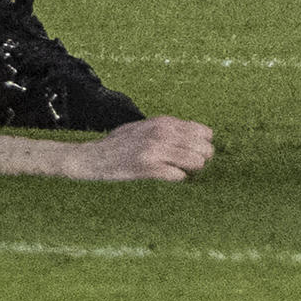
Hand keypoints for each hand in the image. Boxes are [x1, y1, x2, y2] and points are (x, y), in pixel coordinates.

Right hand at [70, 116, 213, 182]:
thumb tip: (199, 138)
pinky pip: (179, 176)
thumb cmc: (120, 144)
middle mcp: (161, 133)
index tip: (192, 151)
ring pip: (196, 162)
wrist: (94, 157)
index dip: (202, 144)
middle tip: (186, 164)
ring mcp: (155, 149)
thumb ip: (168, 130)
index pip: (205, 132)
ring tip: (176, 170)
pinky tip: (164, 176)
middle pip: (205, 149)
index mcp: (163, 122)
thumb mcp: (145, 127)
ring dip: (190, 170)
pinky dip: (176, 179)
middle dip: (200, 159)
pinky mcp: (149, 167)